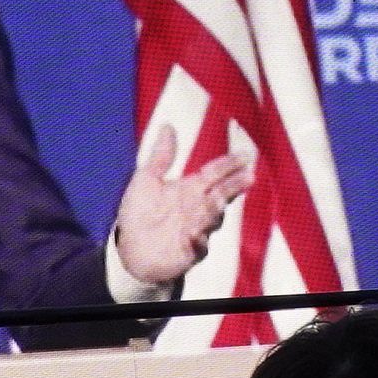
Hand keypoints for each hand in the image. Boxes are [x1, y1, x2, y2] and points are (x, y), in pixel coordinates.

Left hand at [111, 122, 253, 287]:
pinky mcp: (190, 252)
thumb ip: (161, 156)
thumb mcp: (146, 180)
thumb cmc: (139, 213)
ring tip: (220, 200)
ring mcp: (197, 229)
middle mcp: (198, 208)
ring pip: (213, 218)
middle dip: (234, 186)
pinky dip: (198, 241)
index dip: (229, 164)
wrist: (129, 250)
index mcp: (191, 188)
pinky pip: (199, 246)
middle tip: (248, 177)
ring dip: (217, 210)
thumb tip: (167, 126)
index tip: (246, 155)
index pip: (214, 173)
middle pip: (221, 193)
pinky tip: (194, 235)